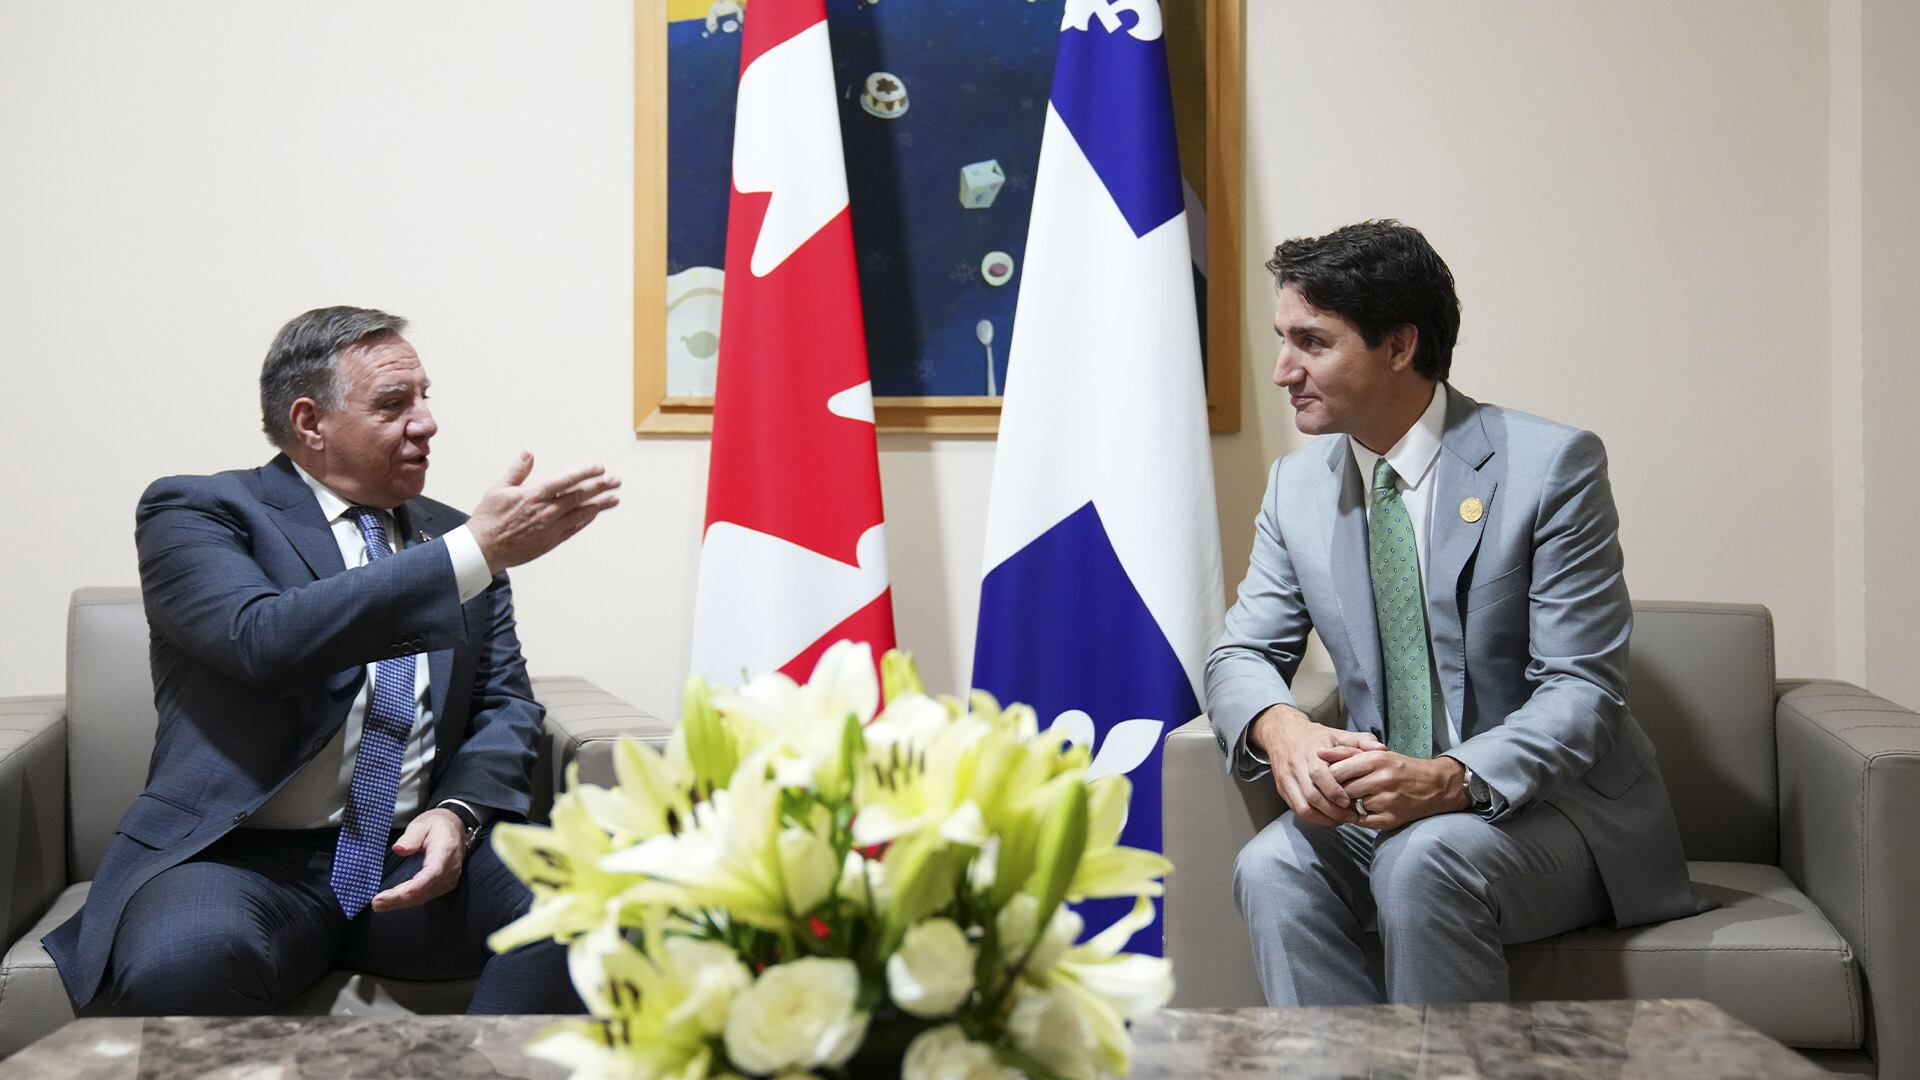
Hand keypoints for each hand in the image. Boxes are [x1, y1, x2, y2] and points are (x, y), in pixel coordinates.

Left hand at [370, 807, 466, 911]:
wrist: (454, 829)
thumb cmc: (436, 826)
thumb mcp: (422, 824)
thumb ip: (411, 836)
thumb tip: (398, 849)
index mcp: (446, 850)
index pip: (434, 871)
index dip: (419, 885)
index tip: (402, 894)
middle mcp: (450, 868)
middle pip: (426, 889)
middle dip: (400, 898)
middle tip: (376, 902)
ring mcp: (449, 879)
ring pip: (424, 897)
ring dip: (401, 903)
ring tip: (378, 904)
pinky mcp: (444, 885)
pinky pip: (425, 897)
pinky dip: (407, 901)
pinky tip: (391, 902)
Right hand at [468, 452, 622, 572]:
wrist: (484, 549)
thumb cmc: (489, 518)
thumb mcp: (499, 488)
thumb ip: (518, 470)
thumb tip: (528, 453)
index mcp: (534, 495)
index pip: (566, 480)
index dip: (585, 473)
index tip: (599, 468)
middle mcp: (546, 511)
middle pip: (580, 496)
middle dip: (600, 487)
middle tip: (616, 481)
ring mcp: (551, 528)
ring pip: (581, 513)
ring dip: (600, 505)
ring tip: (614, 498)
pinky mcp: (551, 541)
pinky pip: (574, 528)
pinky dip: (586, 520)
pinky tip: (595, 514)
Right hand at [1248, 704, 1386, 827]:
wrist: (1282, 733)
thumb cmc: (1315, 737)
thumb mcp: (1338, 734)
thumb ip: (1362, 741)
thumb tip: (1381, 749)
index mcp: (1310, 752)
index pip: (1318, 774)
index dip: (1333, 791)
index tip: (1349, 802)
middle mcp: (1295, 766)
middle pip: (1311, 795)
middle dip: (1332, 811)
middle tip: (1351, 817)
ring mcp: (1286, 779)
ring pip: (1302, 806)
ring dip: (1322, 818)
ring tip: (1340, 820)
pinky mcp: (1282, 789)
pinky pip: (1296, 809)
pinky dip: (1312, 818)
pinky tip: (1327, 818)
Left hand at [1319, 748, 1468, 829]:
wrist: (1435, 786)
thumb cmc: (1401, 768)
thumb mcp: (1376, 754)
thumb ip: (1346, 753)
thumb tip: (1318, 753)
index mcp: (1375, 760)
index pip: (1336, 771)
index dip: (1328, 777)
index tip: (1328, 778)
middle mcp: (1381, 780)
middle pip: (1342, 790)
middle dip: (1338, 791)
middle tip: (1342, 789)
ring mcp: (1386, 801)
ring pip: (1351, 806)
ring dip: (1350, 804)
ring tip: (1359, 797)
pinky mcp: (1390, 819)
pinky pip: (1362, 821)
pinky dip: (1360, 816)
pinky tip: (1367, 808)